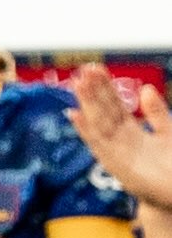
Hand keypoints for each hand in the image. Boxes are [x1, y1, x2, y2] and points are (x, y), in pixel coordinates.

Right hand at [68, 66, 171, 209]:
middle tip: (84, 70)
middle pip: (103, 110)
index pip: (114, 104)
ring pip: (98, 123)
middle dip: (93, 91)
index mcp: (132, 131)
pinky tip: (75, 115)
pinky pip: (98, 144)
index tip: (95, 69)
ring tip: (77, 84)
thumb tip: (146, 89)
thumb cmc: (171, 168)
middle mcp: (120, 140)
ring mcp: (115, 152)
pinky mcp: (115, 165)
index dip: (105, 87)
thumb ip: (157, 113)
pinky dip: (86, 129)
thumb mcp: (168, 133)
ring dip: (86, 104)